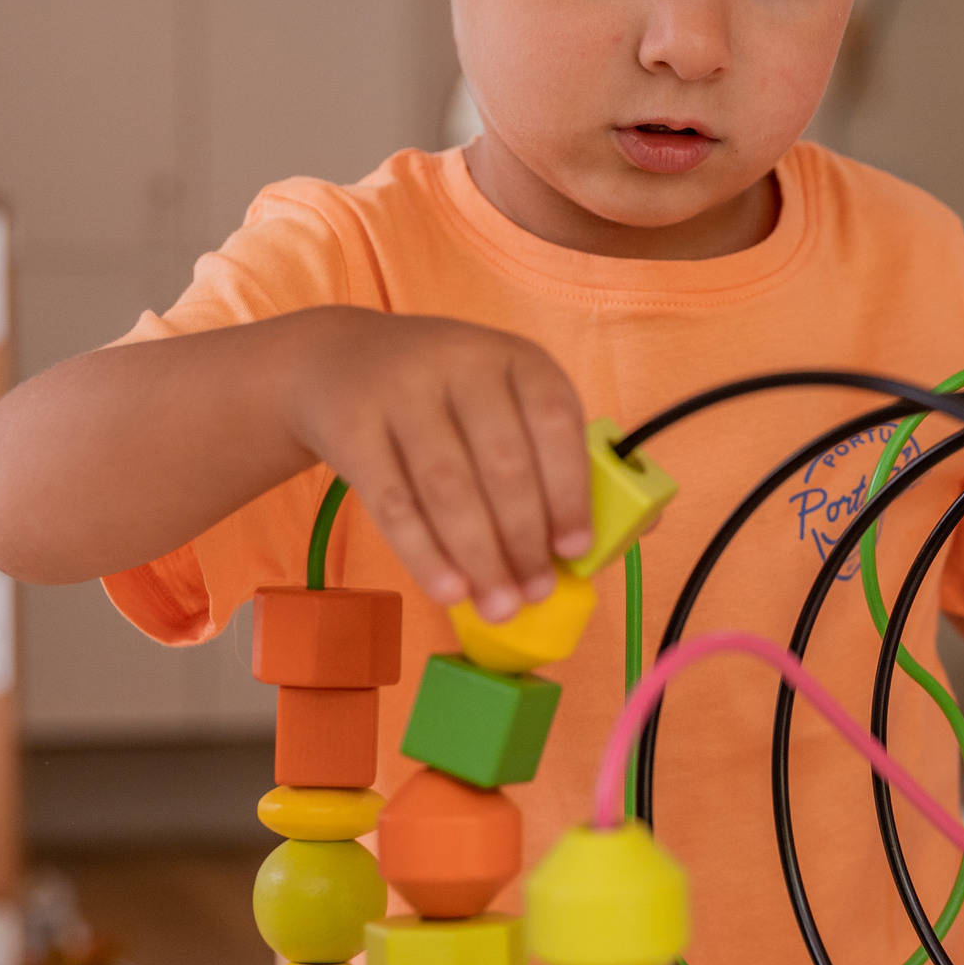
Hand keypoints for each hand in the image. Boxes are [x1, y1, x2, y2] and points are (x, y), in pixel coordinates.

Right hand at [283, 308, 592, 619]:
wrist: (338, 360)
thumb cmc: (447, 402)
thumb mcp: (505, 404)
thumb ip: (558, 459)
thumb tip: (625, 532)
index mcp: (518, 358)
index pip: (555, 421)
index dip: (569, 490)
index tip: (576, 549)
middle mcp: (462, 361)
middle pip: (502, 462)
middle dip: (524, 540)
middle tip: (536, 592)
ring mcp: (402, 390)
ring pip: (448, 488)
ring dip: (480, 558)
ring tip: (500, 606)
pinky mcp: (351, 424)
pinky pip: (392, 503)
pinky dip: (424, 555)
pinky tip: (449, 591)